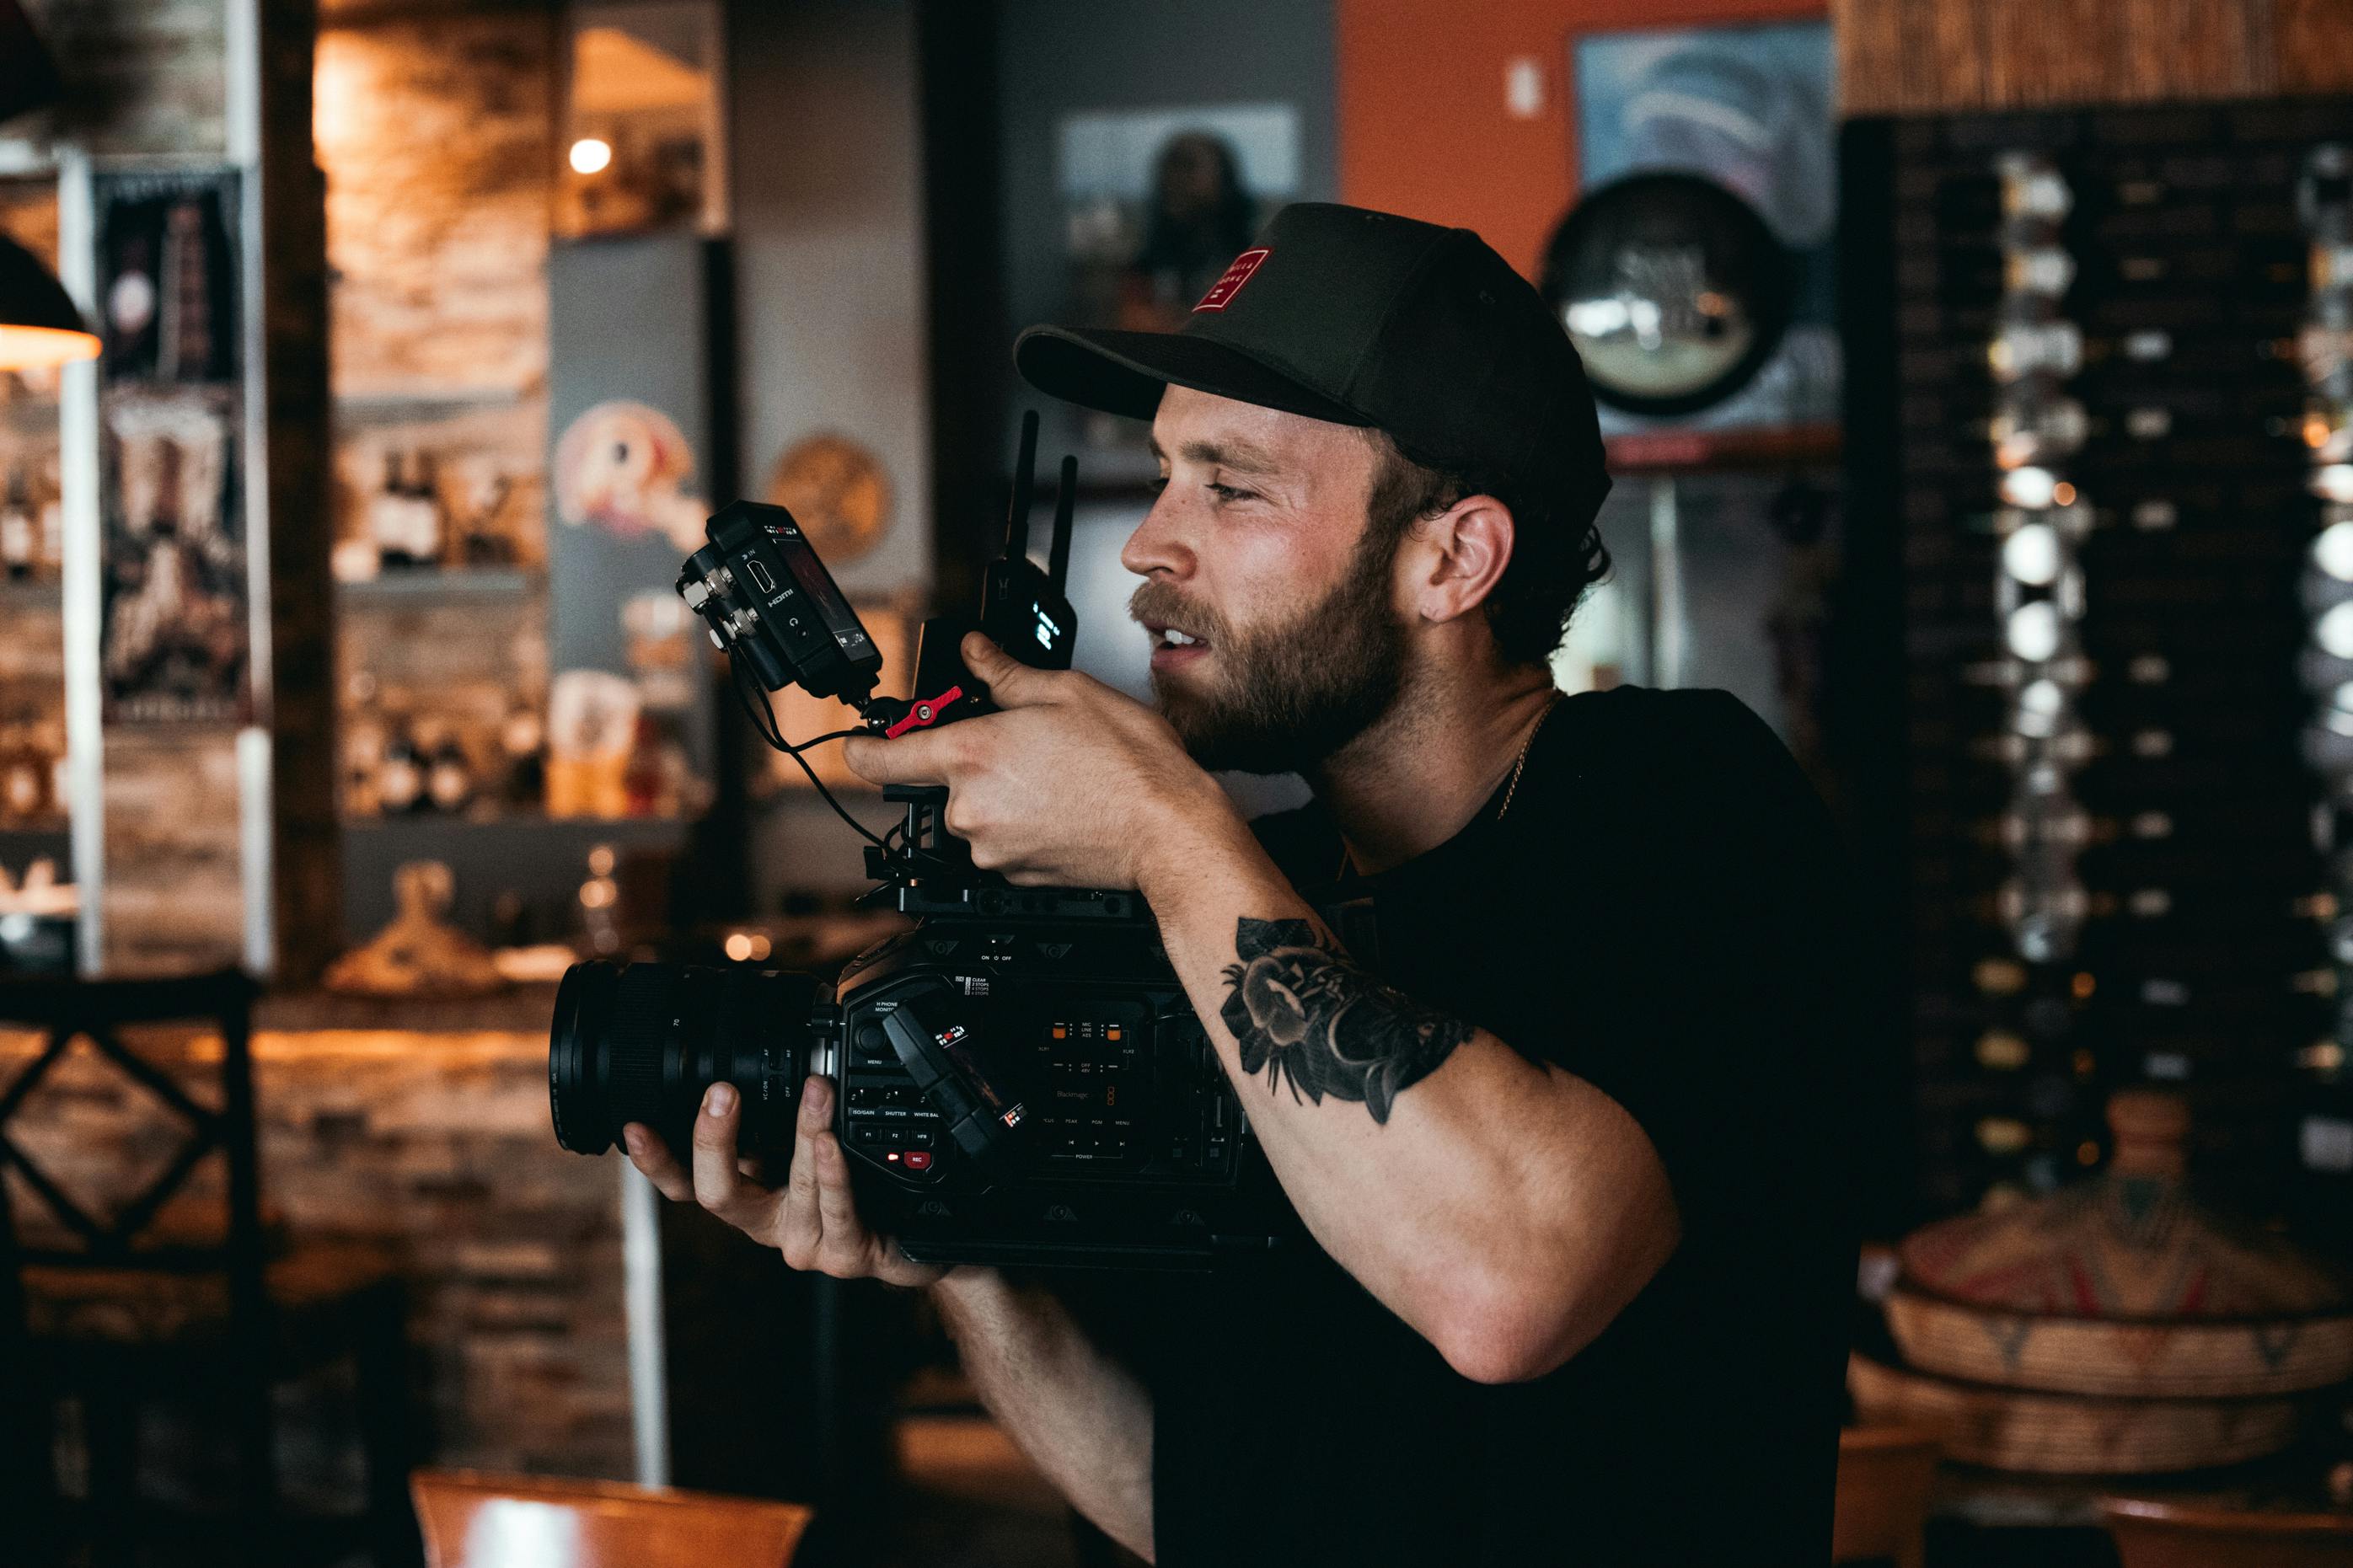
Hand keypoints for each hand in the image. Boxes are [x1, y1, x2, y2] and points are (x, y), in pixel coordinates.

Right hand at [622, 1076, 946, 1288]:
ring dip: (803, 1132)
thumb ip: (771, 1122)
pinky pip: (837, 1210)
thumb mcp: (801, 1153)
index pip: (685, 1183)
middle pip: (718, 1194)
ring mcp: (806, 1243)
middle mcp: (769, 1224)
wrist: (912, 1241)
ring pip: (792, 1188)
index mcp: (749, 1196)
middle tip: (720, 1092)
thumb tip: (746, 1056)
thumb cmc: (854, 1191)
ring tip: (814, 1089)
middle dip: (713, 1141)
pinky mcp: (846, 1253)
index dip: (655, 1161)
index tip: (634, 1124)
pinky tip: (831, 1144)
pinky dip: (833, 1173)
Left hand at [841, 632, 1237, 890]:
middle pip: (943, 780)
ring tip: (1058, 776)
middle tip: (1030, 743)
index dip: (862, 748)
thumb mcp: (1066, 693)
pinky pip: (1001, 841)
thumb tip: (976, 654)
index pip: (881, 758)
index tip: (857, 743)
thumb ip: (1004, 673)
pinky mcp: (1013, 874)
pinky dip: (1022, 823)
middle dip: (977, 760)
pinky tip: (1063, 806)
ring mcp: (990, 847)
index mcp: (971, 754)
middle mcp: (970, 807)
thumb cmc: (1129, 765)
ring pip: (975, 811)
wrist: (1168, 831)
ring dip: (1002, 793)